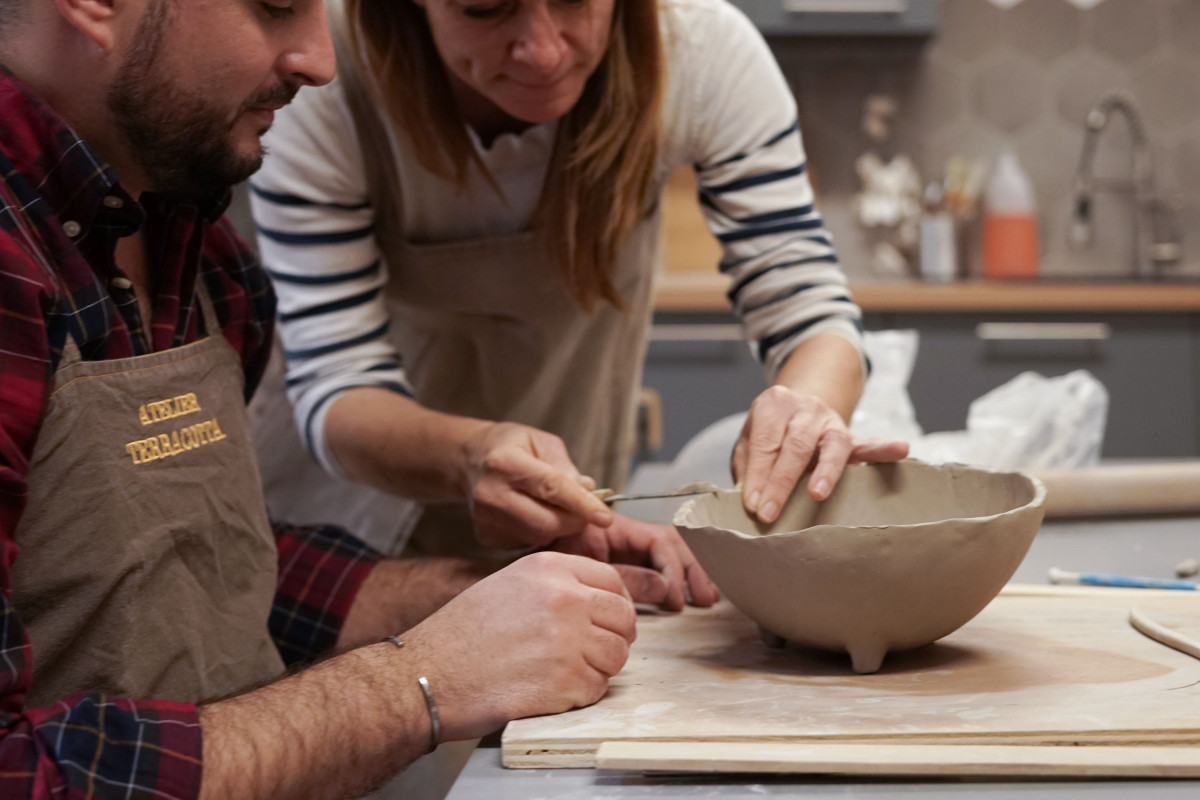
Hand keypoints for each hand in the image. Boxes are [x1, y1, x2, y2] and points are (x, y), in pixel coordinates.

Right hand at [402, 551, 635, 739]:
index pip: (612, 582)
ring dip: (598, 668)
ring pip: (617, 656)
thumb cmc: (460, 634)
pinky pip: (597, 688)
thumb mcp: (508, 584)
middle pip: (624, 619)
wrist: (428, 674)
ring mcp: (568, 640)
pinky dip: (580, 695)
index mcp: (549, 569)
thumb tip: (595, 601)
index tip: (607, 620)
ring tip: (563, 672)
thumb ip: (554, 585)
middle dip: (612, 638)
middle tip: (589, 652)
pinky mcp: (565, 682)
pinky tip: (549, 689)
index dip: (614, 605)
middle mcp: (564, 598)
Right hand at [461, 422, 612, 548]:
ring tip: (555, 507)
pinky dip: (539, 532)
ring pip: (538, 537)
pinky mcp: (485, 535)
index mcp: (506, 462)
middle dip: (575, 521)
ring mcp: (485, 518)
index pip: (551, 487)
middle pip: (546, 522)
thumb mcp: (542, 443)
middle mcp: (491, 492)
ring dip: (558, 527)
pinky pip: (525, 543)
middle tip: (587, 511)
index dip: (582, 504)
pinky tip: (533, 513)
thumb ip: (566, 468)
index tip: (605, 517)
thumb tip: (589, 491)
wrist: (470, 460)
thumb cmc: (511, 446)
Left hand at [550, 514, 720, 610]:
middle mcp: (624, 532)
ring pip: (670, 550)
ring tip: (706, 598)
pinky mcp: (624, 558)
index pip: (656, 540)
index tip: (675, 598)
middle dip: (692, 569)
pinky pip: (657, 562)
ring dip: (691, 572)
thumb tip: (663, 586)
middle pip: (672, 542)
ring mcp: (625, 544)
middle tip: (705, 599)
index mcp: (613, 528)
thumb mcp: (581, 567)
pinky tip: (689, 594)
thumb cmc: (546, 559)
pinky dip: (676, 576)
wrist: (527, 553)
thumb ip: (622, 576)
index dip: (671, 568)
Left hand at [733, 385, 908, 523]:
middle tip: (769, 513)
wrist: (798, 407)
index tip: (752, 505)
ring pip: (832, 445)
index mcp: (773, 404)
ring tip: (818, 493)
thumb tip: (748, 501)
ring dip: (825, 472)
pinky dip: (884, 449)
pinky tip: (900, 450)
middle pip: (794, 446)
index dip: (757, 475)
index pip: (764, 442)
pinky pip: (868, 444)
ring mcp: (831, 421)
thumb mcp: (749, 441)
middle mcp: (805, 408)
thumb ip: (748, 467)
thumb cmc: (770, 433)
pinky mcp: (851, 437)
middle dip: (781, 483)